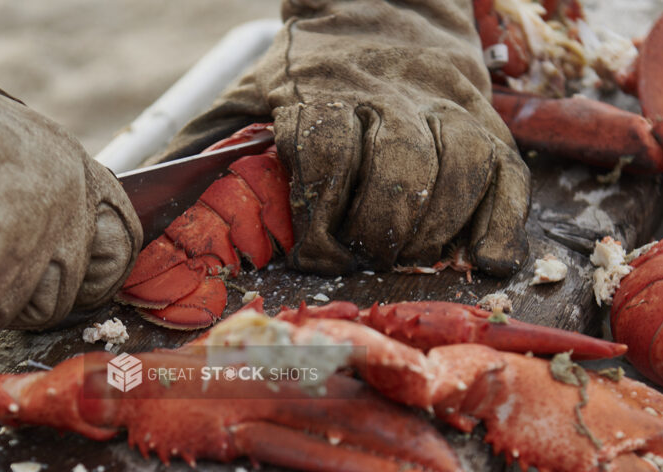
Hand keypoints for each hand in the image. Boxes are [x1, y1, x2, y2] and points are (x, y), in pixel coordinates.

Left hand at [159, 0, 529, 276]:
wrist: (387, 7)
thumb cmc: (311, 69)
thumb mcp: (250, 91)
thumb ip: (208, 141)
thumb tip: (152, 202)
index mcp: (326, 91)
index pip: (329, 150)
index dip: (321, 212)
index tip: (312, 252)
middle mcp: (395, 97)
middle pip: (403, 167)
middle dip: (382, 228)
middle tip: (367, 256)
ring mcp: (450, 110)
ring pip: (463, 171)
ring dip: (438, 231)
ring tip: (412, 257)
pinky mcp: (489, 125)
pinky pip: (510, 180)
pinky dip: (500, 228)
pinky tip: (479, 256)